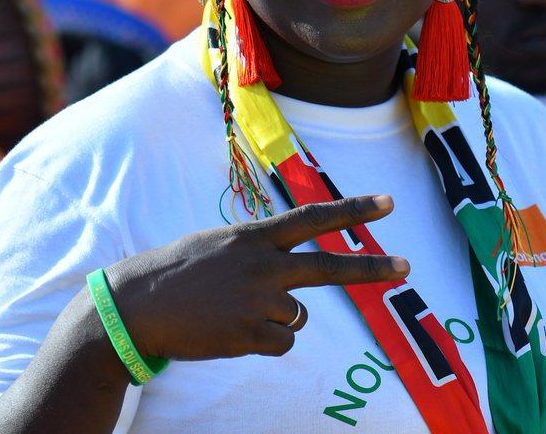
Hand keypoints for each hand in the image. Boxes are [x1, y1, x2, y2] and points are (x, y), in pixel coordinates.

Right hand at [105, 195, 407, 360]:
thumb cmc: (179, 271)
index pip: (312, 217)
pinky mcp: (249, 334)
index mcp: (254, 237)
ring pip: (298, 315)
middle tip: (406, 266)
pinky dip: (265, 341)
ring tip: (235, 312)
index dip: (352, 210)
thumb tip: (291, 274)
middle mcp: (262, 265)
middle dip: (371, 267)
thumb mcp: (221, 244)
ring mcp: (257, 301)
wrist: (138, 305)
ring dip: (276, 318)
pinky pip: (282, 342)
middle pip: (328, 267)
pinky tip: (233, 331)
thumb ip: (259, 251)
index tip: (387, 202)